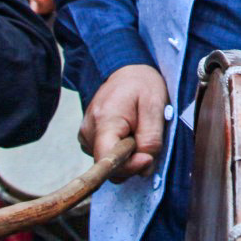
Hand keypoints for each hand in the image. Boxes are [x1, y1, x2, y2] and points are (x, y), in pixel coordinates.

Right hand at [79, 64, 167, 180]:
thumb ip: (151, 139)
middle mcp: (88, 130)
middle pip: (109, 165)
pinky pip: (107, 156)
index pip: (108, 159)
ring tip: (138, 132)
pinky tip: (129, 135)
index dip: (130, 166)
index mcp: (104, 120)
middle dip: (133, 161)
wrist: (127, 72)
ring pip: (109, 163)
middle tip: (148, 141)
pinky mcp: (88, 139)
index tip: (149, 158)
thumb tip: (145, 168)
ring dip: (128, 156)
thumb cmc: (142, 85)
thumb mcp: (155, 107)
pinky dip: (122, 152)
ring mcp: (85, 135)